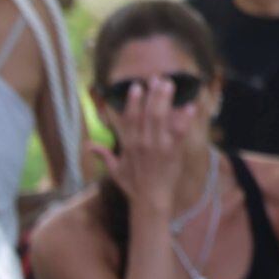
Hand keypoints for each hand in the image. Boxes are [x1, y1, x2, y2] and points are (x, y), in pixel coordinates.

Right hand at [94, 80, 193, 213]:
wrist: (149, 199)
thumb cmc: (133, 185)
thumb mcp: (115, 170)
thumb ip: (104, 155)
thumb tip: (88, 146)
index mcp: (128, 144)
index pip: (130, 118)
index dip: (134, 101)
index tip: (137, 86)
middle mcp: (141, 142)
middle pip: (146, 113)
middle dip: (152, 94)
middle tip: (158, 78)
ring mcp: (157, 146)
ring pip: (160, 117)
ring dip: (165, 99)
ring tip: (170, 84)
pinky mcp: (172, 152)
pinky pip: (179, 131)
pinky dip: (184, 118)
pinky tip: (190, 106)